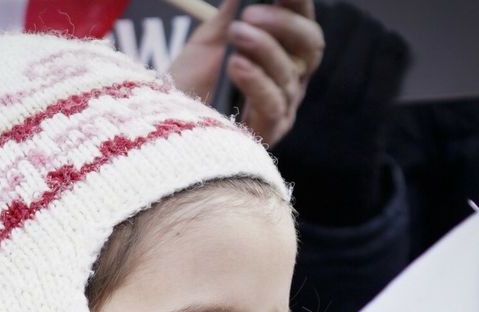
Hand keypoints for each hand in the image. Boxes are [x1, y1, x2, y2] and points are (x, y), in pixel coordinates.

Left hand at [169, 0, 323, 146]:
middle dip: (284, 23)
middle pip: (310, 46)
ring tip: (234, 33)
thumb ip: (234, 11)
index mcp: (284, 52)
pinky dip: (256, 80)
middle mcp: (290, 79)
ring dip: (263, 48)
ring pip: (289, 73)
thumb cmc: (192, 82)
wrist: (168, 121)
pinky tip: (236, 64)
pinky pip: (273, 104)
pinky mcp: (268, 132)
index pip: (303, 22)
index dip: (298, 3)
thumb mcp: (212, 39)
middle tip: (249, 13)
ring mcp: (282, 107)